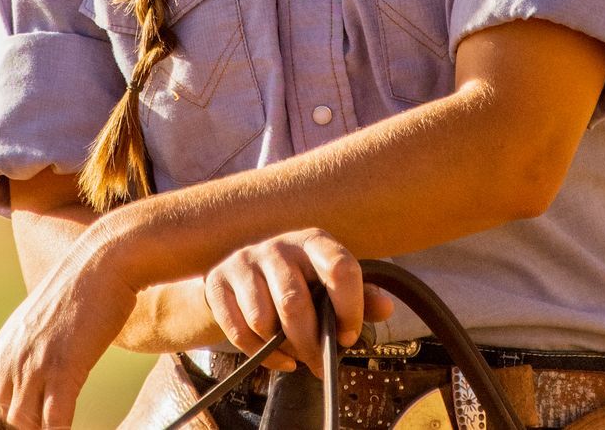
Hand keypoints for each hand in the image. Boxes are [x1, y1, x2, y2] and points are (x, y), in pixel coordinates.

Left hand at [0, 233, 140, 429]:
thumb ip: (21, 356)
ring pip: (21, 426)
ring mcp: (33, 367)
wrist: (101, 262)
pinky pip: (54, 421)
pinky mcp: (63, 369)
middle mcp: (7, 364)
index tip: (7, 428)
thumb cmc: (75, 293)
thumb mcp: (33, 325)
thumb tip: (26, 384)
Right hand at [202, 229, 395, 375]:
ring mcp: (245, 261)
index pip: (340, 268)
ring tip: (293, 351)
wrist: (240, 277)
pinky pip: (238, 330)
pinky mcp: (218, 282)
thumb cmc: (298, 281)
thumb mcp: (329, 283)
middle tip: (318, 362)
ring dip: (280, 346)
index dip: (349, 308)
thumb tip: (387, 307)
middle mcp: (279, 245)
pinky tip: (274, 355)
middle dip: (309, 342)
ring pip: (262, 319)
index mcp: (314, 241)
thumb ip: (361, 296)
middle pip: (294, 303)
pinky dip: (259, 353)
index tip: (348, 336)